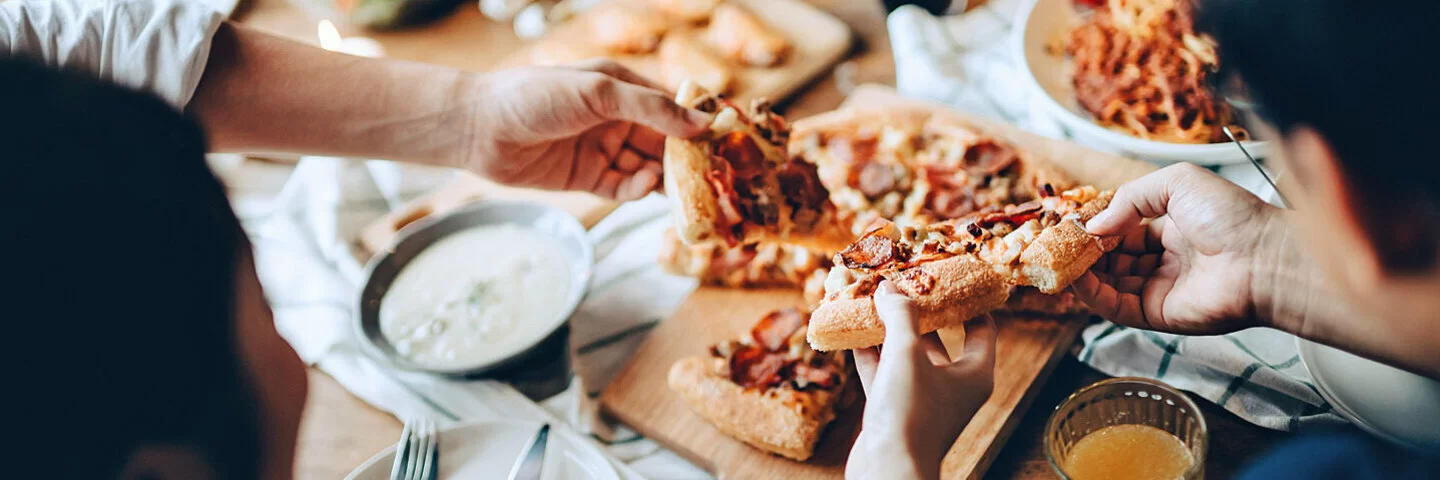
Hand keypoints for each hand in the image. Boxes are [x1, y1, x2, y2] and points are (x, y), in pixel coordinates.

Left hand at [463, 60, 710, 200]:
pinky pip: (623, 187)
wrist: (479, 128)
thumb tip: (700, 122)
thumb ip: (651, 108)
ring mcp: (601, 148)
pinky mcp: (586, 178)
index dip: (696, 123)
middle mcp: (615, 118)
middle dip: (684, 158)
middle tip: (710, 175)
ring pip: (646, 168)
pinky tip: (643, 186)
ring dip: (663, 177)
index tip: (724, 140)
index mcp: (621, 87)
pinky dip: (637, 189)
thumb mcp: (599, 91)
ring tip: (677, 186)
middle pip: (663, 142)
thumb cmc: (534, 96)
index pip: (670, 106)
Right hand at [847, 281, 995, 479]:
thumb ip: (900, 315)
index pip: (983, 328)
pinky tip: (854, 331)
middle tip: (903, 284)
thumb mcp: (908, 353)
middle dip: (919, 312)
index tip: (953, 278)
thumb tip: (890, 286)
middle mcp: (952, 387)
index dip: (970, 301)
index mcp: (974, 374)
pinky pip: (884, 374)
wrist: (887, 469)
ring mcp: (922, 400)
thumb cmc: (910, 413)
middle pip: (939, 339)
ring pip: (907, 356)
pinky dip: (870, 353)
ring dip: (890, 331)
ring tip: (873, 301)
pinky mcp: (894, 412)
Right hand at [1072, 163, 1286, 333]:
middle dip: (1084, 251)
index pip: (1124, 231)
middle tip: (1056, 243)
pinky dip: (1091, 295)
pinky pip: (1115, 307)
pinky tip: (1075, 279)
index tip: (1071, 223)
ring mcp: (1160, 289)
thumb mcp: (1177, 183)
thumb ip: (1130, 198)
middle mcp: (1165, 261)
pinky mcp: (1157, 315)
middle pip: (1112, 259)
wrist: (1264, 259)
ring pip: (1109, 283)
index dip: (1097, 227)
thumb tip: (1094, 225)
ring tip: (1057, 259)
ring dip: (1081, 272)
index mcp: (1174, 230)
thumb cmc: (1232, 216)